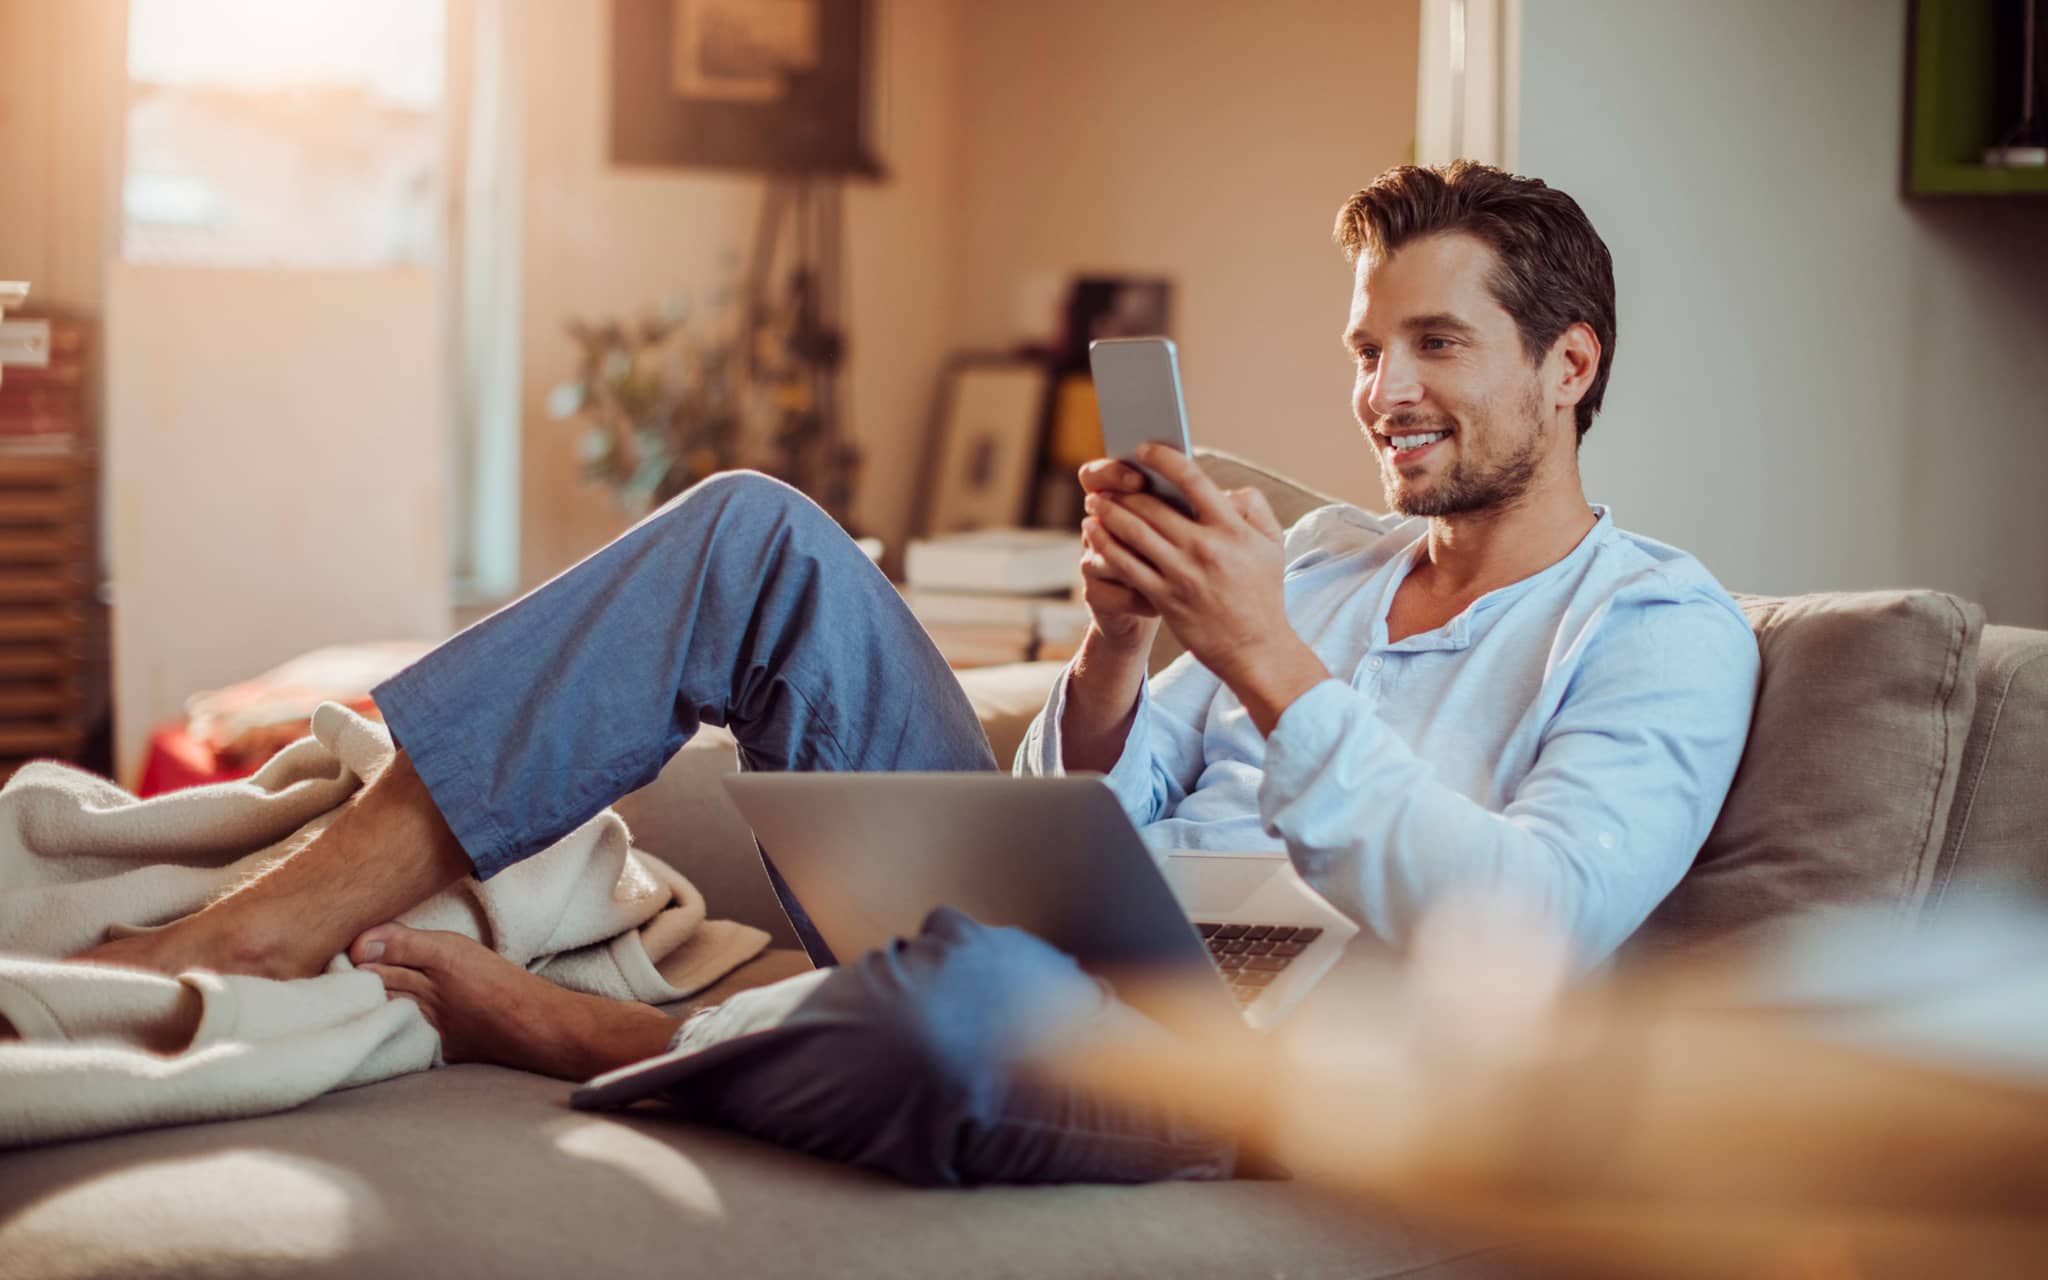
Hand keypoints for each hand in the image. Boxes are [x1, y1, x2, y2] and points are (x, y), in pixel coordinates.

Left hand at [1082, 445, 1330, 732]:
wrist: (1255, 649)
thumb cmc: (1263, 593)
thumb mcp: (1273, 544)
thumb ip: (1252, 507)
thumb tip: (1223, 489)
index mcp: (1231, 528)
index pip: (1192, 479)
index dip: (1163, 458)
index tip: (1143, 449)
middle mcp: (1204, 548)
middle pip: (1152, 506)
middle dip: (1124, 490)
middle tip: (1106, 483)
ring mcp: (1181, 574)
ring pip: (1133, 533)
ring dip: (1108, 514)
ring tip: (1095, 504)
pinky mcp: (1164, 598)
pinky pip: (1126, 566)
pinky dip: (1105, 546)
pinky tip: (1094, 535)